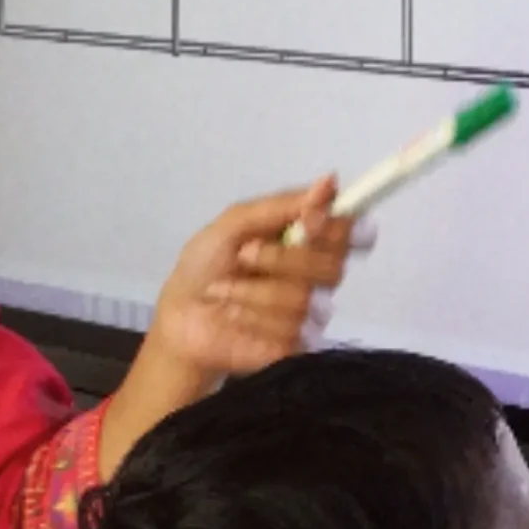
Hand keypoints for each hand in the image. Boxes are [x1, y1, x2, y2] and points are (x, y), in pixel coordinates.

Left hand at [146, 176, 363, 380]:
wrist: (179, 317)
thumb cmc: (206, 266)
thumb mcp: (233, 224)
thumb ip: (280, 206)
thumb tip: (329, 181)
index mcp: (307, 241)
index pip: (349, 232)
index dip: (337, 226)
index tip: (309, 220)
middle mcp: (316, 275)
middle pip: (333, 266)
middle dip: (283, 258)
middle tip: (245, 254)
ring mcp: (308, 313)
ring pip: (304, 298)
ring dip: (253, 290)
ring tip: (222, 290)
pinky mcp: (296, 346)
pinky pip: (290, 330)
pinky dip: (250, 316)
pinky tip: (230, 315)